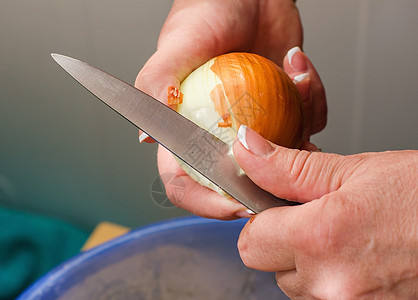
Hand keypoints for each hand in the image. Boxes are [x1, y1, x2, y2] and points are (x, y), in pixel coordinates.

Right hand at [136, 0, 326, 217]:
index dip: (203, 202)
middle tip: (286, 152)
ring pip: (284, 157)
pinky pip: (307, 122)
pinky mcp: (286, 110)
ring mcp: (258, 125)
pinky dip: (311, 96)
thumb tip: (145, 135)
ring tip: (294, 75)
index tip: (233, 206)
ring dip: (299, 124)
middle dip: (268, 180)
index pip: (185, 180)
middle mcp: (222, 134)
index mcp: (187, 129)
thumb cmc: (207, 12)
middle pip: (240, 182)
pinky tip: (298, 64)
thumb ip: (157, 84)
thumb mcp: (179, 44)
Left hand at [234, 126, 417, 298]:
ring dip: (308, 262)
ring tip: (346, 237)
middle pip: (270, 265)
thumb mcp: (355, 170)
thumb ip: (288, 166)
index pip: (250, 241)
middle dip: (283, 239)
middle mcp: (331, 284)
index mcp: (322, 238)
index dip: (261, 219)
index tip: (278, 206)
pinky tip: (358, 257)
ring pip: (295, 285)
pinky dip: (331, 279)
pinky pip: (323, 299)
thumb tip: (247, 148)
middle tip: (316, 217)